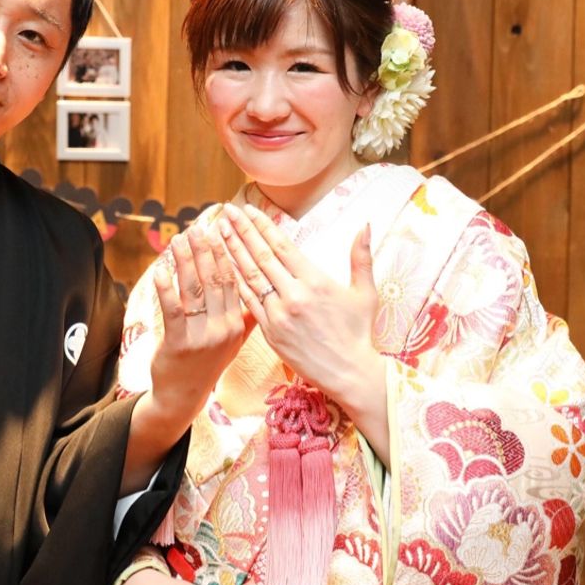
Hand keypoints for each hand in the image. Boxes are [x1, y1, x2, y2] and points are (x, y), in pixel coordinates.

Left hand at [145, 225, 252, 426]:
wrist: (182, 398)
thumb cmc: (206, 366)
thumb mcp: (233, 343)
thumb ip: (244, 318)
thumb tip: (259, 292)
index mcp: (238, 324)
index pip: (234, 281)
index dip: (226, 254)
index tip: (221, 231)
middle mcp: (224, 328)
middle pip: (216, 280)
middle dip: (206, 250)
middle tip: (199, 226)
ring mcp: (203, 336)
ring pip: (195, 289)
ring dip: (186, 260)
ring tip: (179, 238)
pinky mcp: (179, 343)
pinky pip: (173, 309)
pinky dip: (167, 287)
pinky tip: (161, 269)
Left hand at [216, 204, 389, 460]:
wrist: (350, 374)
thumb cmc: (360, 334)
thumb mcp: (365, 293)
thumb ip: (361, 257)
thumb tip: (365, 224)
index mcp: (315, 282)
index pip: (281, 246)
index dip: (262, 226)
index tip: (248, 209)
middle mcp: (294, 296)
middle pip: (261, 257)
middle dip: (242, 232)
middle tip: (227, 212)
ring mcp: (279, 316)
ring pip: (250, 278)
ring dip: (232, 252)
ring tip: (219, 233)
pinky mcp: (270, 334)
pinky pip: (248, 304)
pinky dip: (235, 283)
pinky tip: (224, 268)